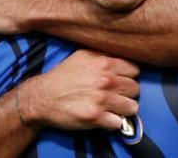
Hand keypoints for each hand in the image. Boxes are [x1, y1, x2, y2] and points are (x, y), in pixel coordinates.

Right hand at [17, 49, 139, 129]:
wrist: (42, 97)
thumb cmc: (62, 75)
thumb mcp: (82, 56)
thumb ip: (103, 55)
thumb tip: (121, 55)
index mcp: (104, 63)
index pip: (134, 70)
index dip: (128, 76)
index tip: (121, 80)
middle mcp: (106, 81)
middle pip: (135, 89)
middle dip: (127, 93)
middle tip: (116, 95)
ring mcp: (102, 100)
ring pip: (132, 107)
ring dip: (124, 109)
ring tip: (114, 108)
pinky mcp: (96, 118)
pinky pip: (119, 123)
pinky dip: (114, 122)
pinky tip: (105, 118)